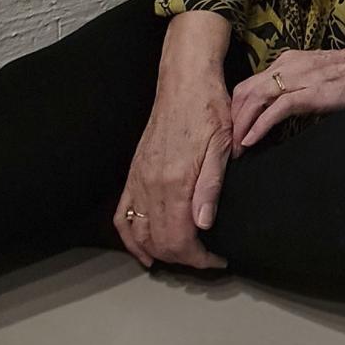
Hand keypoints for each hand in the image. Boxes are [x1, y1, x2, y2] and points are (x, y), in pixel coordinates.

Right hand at [115, 10, 232, 270]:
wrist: (185, 83)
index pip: (180, 237)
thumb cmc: (211, 110)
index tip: (216, 261)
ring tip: (180, 259)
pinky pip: (122, 214)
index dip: (198, 258)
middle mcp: (151, 184)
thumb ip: (210, 187)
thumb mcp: (222, 145)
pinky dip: (130, 237)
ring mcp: (139, 179)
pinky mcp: (134, 172)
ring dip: (157, 252)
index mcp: (175, 180)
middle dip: (182, 258)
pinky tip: (143, 249)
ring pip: (138, 232)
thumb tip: (202, 225)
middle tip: (205, 260)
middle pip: (159, 240)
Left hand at [230, 0, 344, 153]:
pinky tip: (252, 140)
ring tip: (236, 148)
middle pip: (245, 91)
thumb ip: (295, 88)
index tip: (233, 131)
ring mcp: (299, 77)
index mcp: (287, 61)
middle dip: (232, 119)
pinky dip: (259, 126)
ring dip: (241, 125)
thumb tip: (275, 112)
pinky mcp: (310, 92)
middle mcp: (287, 65)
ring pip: (255, 98)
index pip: (250, 85)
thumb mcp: (315, 77)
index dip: (236, 110)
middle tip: (228, 145)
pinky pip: (276, 109)